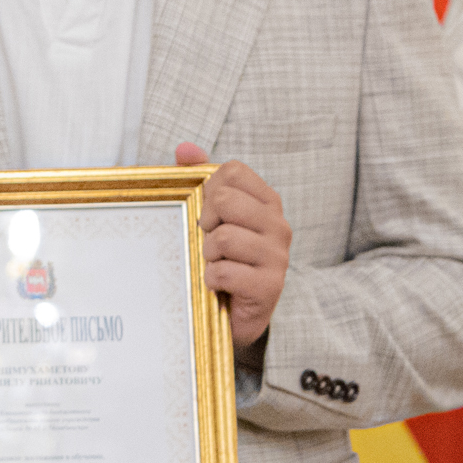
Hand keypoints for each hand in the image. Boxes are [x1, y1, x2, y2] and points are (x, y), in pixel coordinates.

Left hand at [175, 143, 291, 347]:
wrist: (235, 313)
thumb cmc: (222, 259)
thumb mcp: (209, 217)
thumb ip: (198, 179)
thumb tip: (184, 149)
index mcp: (266, 203)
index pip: (232, 171)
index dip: (209, 190)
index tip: (210, 215)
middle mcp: (278, 226)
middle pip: (224, 199)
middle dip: (204, 222)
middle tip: (209, 242)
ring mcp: (278, 256)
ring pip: (222, 237)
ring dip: (206, 255)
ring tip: (215, 265)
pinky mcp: (270, 286)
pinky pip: (223, 272)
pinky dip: (210, 280)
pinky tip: (218, 285)